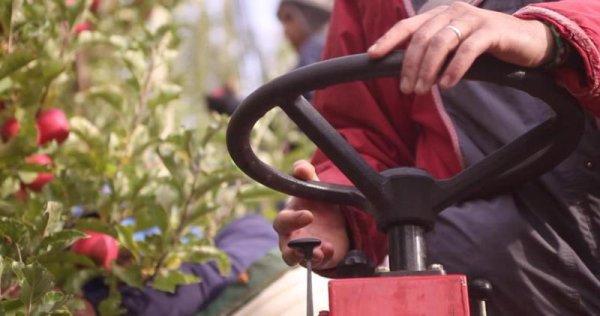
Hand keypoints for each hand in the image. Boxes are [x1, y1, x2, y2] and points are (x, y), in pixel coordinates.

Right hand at [274, 160, 349, 269]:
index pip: (282, 222)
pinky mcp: (317, 259)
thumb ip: (307, 175)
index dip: (292, 219)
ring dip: (304, 257)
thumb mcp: (315, 187)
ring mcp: (303, 251)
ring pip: (293, 260)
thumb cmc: (317, 202)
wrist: (335, 220)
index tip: (309, 214)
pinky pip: (316, 264)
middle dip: (293, 246)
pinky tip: (331, 249)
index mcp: (288, 218)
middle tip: (309, 241)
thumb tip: (300, 167)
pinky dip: (323, 258)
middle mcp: (291, 237)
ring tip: (319, 252)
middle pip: (284, 246)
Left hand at [367, 2, 553, 93]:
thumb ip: (433, 52)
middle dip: (410, 65)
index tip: (372, 56)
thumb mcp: (455, 46)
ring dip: (428, 70)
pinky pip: (467, 50)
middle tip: (407, 89)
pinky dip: (454, 70)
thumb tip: (405, 73)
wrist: (529, 41)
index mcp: (440, 14)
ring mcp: (473, 19)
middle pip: (422, 37)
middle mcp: (454, 11)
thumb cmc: (487, 47)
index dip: (388, 39)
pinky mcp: (492, 31)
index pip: (408, 25)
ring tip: (423, 91)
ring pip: (441, 43)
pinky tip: (447, 85)